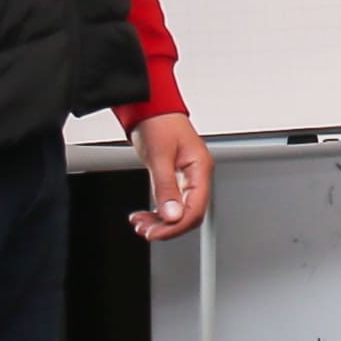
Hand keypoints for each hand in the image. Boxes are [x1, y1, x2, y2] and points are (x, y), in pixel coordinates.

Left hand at [128, 111, 210, 239]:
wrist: (150, 107)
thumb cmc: (158, 122)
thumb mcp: (159, 157)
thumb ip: (166, 188)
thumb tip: (172, 215)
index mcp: (200, 169)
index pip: (196, 209)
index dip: (176, 226)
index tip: (156, 233)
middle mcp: (196, 175)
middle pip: (189, 213)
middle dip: (167, 226)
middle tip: (146, 231)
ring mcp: (186, 177)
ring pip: (179, 211)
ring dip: (160, 221)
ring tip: (141, 224)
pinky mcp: (174, 177)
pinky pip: (170, 202)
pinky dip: (157, 211)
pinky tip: (144, 214)